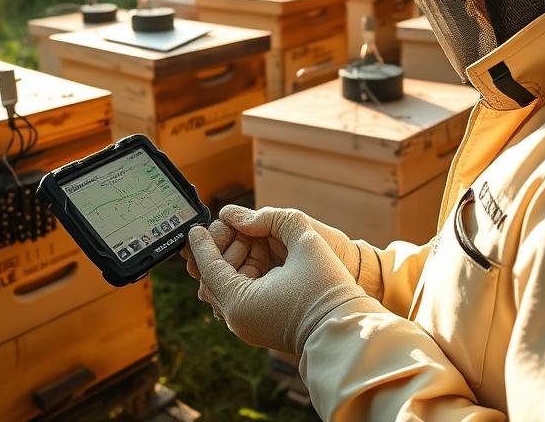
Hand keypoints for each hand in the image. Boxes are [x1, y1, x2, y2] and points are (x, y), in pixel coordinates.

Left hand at [186, 206, 367, 354]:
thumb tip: (238, 215)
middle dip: (221, 250)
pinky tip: (262, 259)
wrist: (348, 329)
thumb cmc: (328, 288)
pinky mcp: (258, 325)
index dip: (202, 243)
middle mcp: (238, 318)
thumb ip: (272, 218)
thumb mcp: (305, 240)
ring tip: (254, 242)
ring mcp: (247, 325)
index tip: (196, 226)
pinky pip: (239, 296)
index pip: (209, 267)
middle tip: (235, 229)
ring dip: (234, 261)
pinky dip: (244, 274)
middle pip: (212, 279)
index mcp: (241, 302)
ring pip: (224, 287)